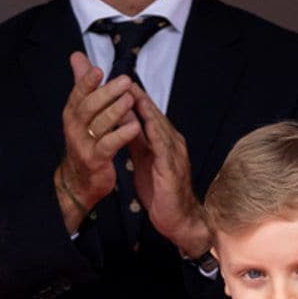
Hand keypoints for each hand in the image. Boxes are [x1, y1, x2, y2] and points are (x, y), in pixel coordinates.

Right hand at [55, 52, 142, 230]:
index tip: (99, 69)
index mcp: (72, 113)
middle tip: (125, 81)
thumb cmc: (84, 141)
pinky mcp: (95, 160)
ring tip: (131, 100)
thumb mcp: (81, 112)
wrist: (79, 180)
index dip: (87, 81)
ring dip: (116, 111)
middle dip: (107, 93)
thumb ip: (83, 84)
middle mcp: (75, 127)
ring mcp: (84, 144)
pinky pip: (108, 145)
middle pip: (89, 106)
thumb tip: (77, 56)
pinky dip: (121, 135)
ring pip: (99, 125)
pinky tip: (134, 126)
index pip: (78, 93)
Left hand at [128, 87, 209, 257]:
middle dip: (139, 96)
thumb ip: (136, 141)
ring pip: (159, 126)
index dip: (135, 98)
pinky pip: (163, 148)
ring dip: (146, 109)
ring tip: (132, 93)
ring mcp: (174, 155)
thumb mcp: (144, 161)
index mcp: (163, 142)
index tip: (119, 82)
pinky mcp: (172, 169)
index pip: (148, 116)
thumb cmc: (161, 192)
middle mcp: (172, 143)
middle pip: (154, 115)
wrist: (179, 220)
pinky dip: (154, 133)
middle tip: (122, 79)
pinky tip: (145, 123)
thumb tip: (124, 121)